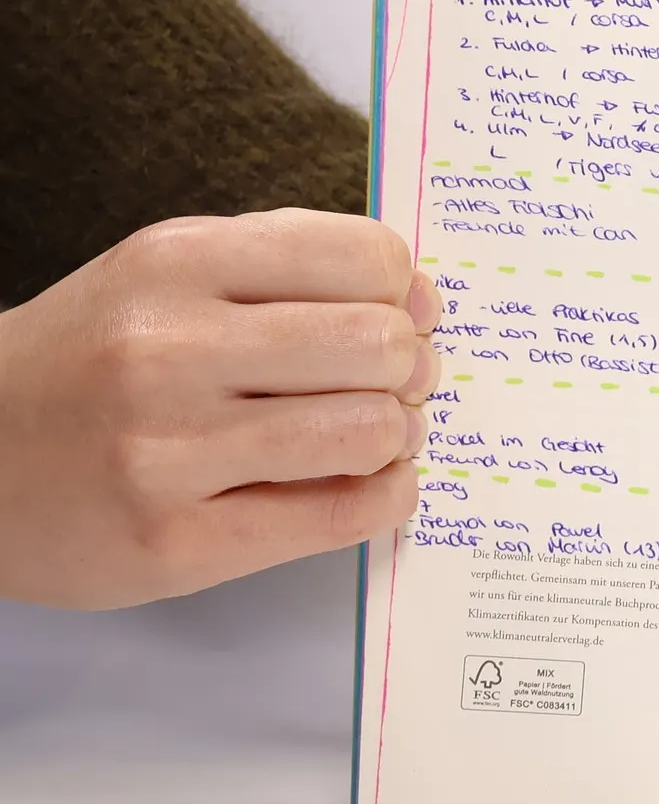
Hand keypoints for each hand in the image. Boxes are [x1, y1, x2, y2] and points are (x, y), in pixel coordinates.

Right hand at [0, 209, 438, 608]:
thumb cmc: (91, 360)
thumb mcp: (168, 275)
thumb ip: (289, 268)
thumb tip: (421, 297)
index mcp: (177, 262)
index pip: (364, 259)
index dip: (405, 292)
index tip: (402, 315)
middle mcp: (168, 351)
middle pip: (377, 347)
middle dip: (412, 366)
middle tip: (398, 381)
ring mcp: (167, 453)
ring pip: (368, 432)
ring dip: (399, 434)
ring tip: (376, 434)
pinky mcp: (175, 544)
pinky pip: (339, 515)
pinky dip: (386, 498)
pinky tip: (372, 484)